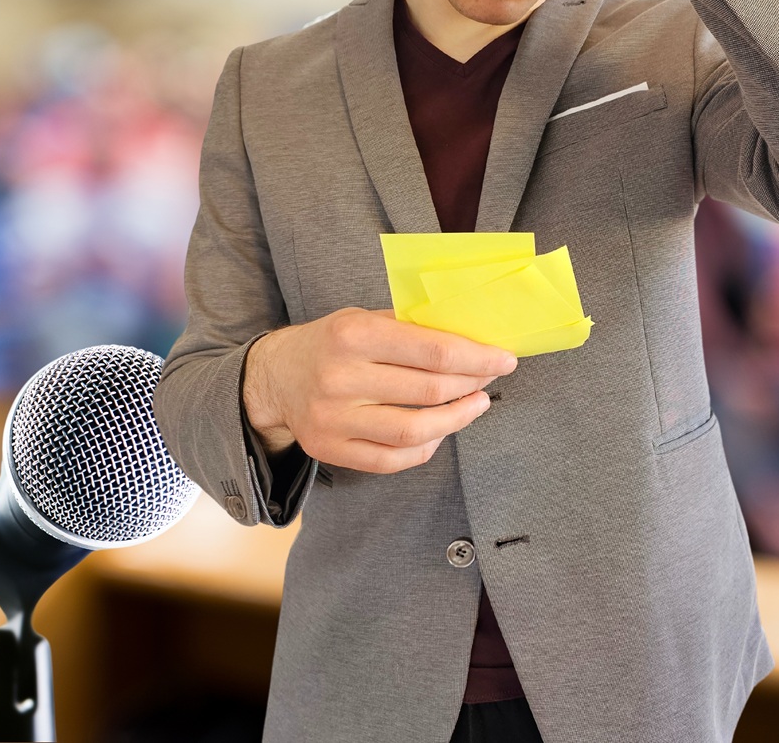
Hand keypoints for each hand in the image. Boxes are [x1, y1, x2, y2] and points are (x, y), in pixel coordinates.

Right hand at [243, 307, 516, 473]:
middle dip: (472, 384)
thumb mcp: (363, 319)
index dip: (476, 358)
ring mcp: (333, 419)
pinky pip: (391, 459)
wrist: (275, 377)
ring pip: (414, 431)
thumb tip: (473, 339)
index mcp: (352, 335)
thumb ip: (411, 329)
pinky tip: (440, 431)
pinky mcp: (329, 449)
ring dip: (456, 420)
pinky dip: (425, 447)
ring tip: (475, 406)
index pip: (432, 351)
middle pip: (429, 391)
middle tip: (490, 378)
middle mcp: (340, 378)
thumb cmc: (330, 343)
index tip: (504, 359)